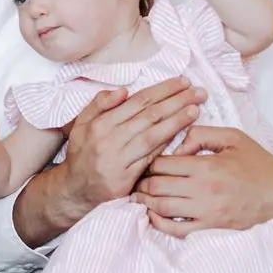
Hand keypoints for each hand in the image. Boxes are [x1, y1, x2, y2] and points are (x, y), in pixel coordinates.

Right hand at [62, 78, 205, 208]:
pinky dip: (166, 145)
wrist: (74, 190)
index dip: (163, 90)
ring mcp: (117, 161)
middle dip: (176, 101)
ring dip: (176, 122)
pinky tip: (183, 134)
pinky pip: (149, 158)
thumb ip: (100, 104)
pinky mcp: (125, 180)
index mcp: (100, 124)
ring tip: (196, 109)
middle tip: (198, 92)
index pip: (138, 101)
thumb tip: (123, 90)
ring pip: (152, 136)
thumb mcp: (82, 124)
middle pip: (149, 116)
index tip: (182, 82)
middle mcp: (108, 141)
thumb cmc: (83, 153)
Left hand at [135, 124, 272, 236]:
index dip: (150, 160)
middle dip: (142, 181)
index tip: (147, 159)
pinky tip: (152, 215)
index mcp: (206, 165)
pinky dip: (158, 223)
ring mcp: (205, 212)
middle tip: (137, 177)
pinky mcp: (210, 228)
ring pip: (161, 208)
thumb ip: (201, 134)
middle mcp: (203, 190)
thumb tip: (177, 145)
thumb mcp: (233, 138)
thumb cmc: (258, 164)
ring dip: (145, 202)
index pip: (163, 163)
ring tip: (138, 195)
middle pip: (157, 186)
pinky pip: (176, 230)